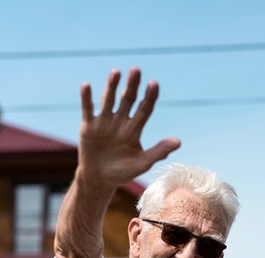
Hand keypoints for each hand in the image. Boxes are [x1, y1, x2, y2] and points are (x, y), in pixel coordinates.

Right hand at [77, 67, 180, 190]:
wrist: (99, 179)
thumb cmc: (122, 172)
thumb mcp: (142, 163)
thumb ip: (158, 151)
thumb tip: (179, 142)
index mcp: (134, 129)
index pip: (144, 109)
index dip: (149, 97)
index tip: (154, 84)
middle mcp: (120, 121)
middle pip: (128, 99)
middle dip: (132, 85)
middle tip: (136, 70)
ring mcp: (104, 122)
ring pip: (109, 100)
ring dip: (112, 86)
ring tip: (116, 72)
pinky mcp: (88, 126)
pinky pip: (88, 109)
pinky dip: (87, 98)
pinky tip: (86, 86)